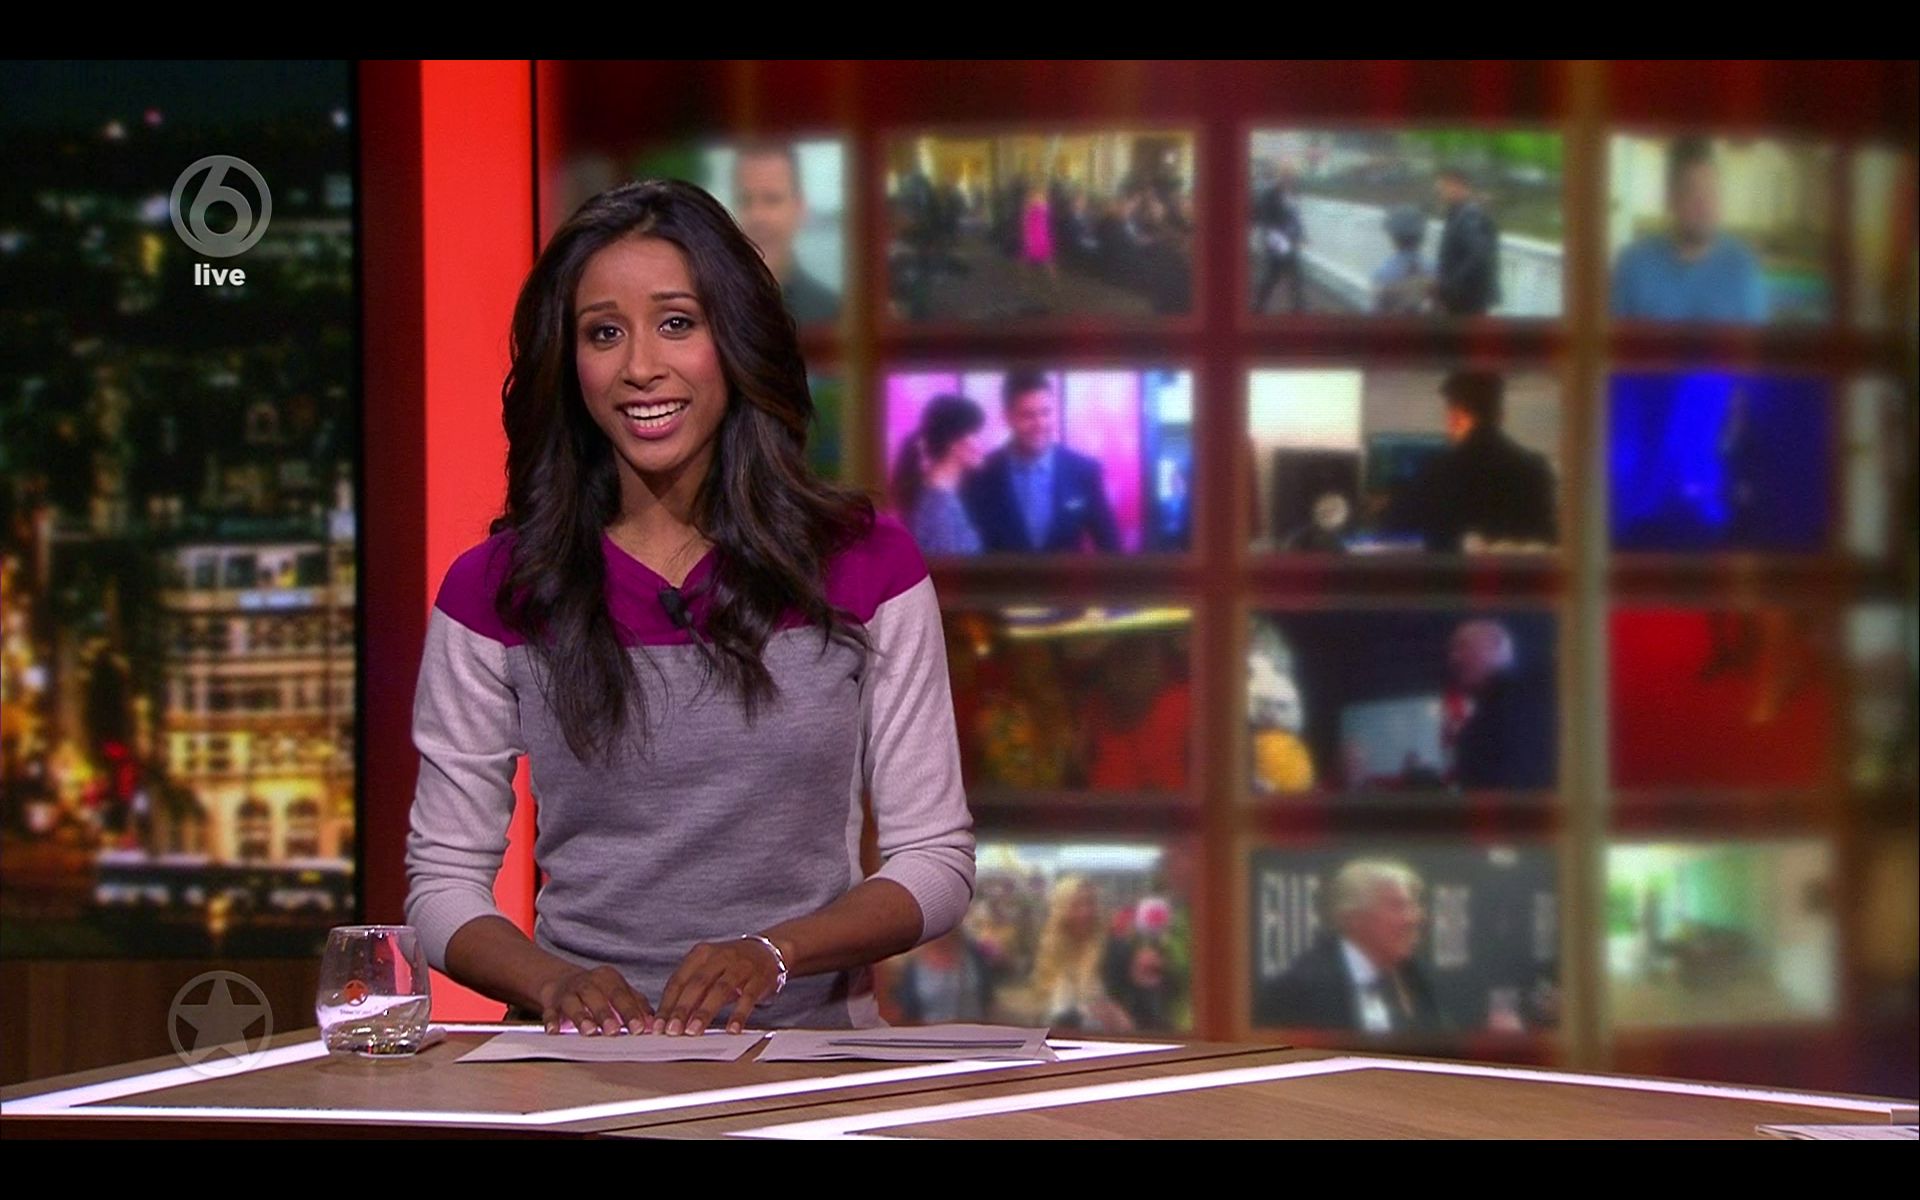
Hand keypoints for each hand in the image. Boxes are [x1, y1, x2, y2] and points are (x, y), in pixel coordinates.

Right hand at [536, 964, 653, 1035]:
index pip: (621, 994)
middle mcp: (588, 983)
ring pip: (574, 1004)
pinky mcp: (552, 1004)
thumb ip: (637, 1006)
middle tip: (614, 1031)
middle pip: (597, 997)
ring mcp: (568, 993)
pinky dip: (551, 1022)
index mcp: (608, 978)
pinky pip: (550, 1012)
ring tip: (590, 1031)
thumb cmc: (598, 991)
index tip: (639, 1028)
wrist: (562, 982)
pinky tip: (554, 1031)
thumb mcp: (619, 993)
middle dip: (606, 1014)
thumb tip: (653, 1024)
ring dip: (582, 1018)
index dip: (630, 1012)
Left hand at [653, 936, 785, 1035]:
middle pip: (696, 984)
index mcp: (701, 954)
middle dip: (682, 1009)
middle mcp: (720, 957)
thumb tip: (670, 1021)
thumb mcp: (709, 971)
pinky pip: (748, 997)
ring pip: (719, 990)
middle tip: (672, 1031)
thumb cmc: (730, 966)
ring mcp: (740, 966)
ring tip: (694, 1032)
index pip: (678, 980)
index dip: (667, 1004)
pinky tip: (732, 1029)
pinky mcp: (759, 978)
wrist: (768, 950)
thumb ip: (692, 993)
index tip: (657, 1026)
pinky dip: (739, 1014)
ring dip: (705, 1012)